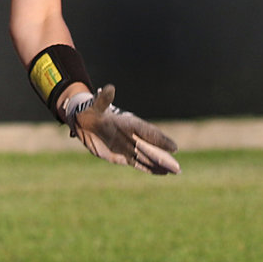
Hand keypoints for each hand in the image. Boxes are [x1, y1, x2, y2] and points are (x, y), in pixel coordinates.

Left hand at [65, 84, 179, 174]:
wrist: (84, 122)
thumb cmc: (90, 111)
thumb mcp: (95, 106)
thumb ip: (103, 100)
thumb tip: (108, 88)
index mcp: (129, 123)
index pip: (148, 132)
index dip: (160, 140)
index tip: (173, 147)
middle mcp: (132, 135)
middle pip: (151, 148)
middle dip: (164, 157)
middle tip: (178, 168)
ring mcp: (128, 146)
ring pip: (147, 157)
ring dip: (160, 164)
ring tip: (176, 172)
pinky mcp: (122, 155)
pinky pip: (138, 163)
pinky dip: (150, 168)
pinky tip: (162, 173)